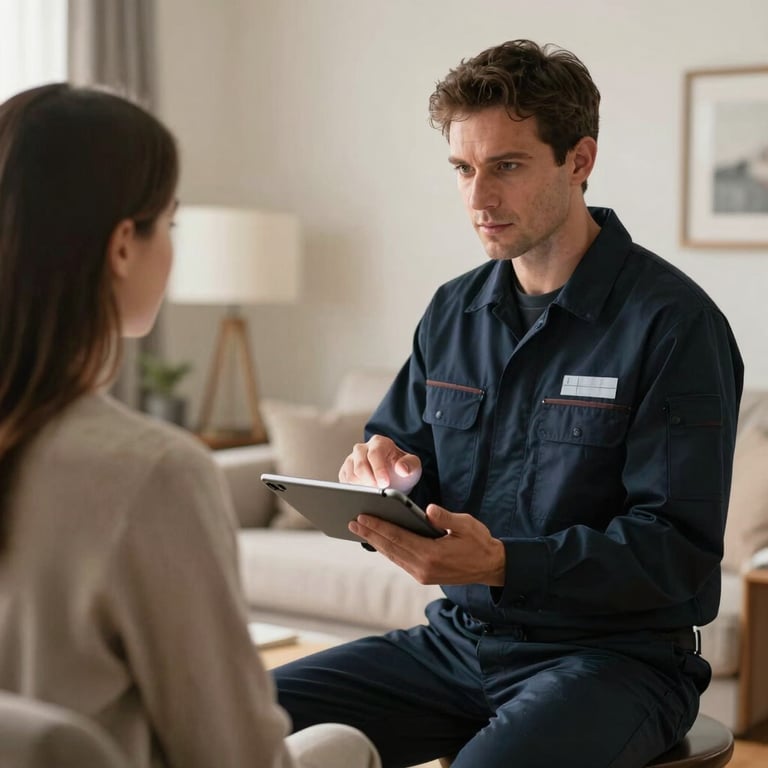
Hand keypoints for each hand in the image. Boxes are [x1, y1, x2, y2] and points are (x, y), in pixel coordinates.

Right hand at [339, 435, 421, 493]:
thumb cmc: (402, 470)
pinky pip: (344, 481)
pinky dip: (353, 490)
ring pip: (350, 474)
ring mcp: (352, 460)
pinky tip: (363, 495)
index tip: (385, 483)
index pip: (375, 454)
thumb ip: (410, 465)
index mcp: (379, 443)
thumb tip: (402, 469)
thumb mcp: (413, 466)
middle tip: (378, 492)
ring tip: (373, 495)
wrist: (394, 478)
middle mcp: (362, 449)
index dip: (379, 469)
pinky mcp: (346, 472)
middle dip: (369, 480)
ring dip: (361, 487)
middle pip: (360, 464)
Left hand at [349, 503, 505, 586]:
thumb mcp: (466, 525)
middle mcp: (423, 568)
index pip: (398, 537)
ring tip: (360, 530)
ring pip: (392, 556)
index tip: (362, 517)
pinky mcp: (423, 576)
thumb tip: (428, 510)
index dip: (378, 526)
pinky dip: (387, 549)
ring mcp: (422, 574)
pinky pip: (400, 560)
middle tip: (352, 522)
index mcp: (432, 554)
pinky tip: (378, 541)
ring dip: (375, 542)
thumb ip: (446, 518)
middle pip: (390, 547)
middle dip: (370, 534)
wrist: (491, 567)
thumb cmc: (479, 542)